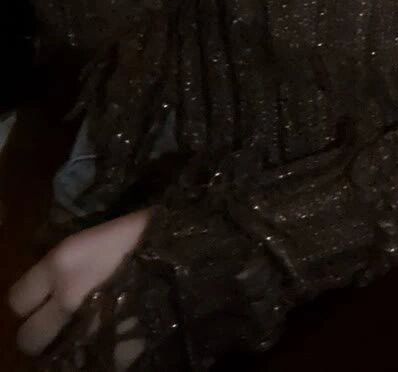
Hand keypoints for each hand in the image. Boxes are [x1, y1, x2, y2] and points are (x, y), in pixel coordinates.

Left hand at [8, 208, 150, 363]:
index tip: (43, 301)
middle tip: (63, 325)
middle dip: (42, 334)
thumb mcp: (101, 237)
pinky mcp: (113, 348)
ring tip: (89, 334)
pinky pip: (89, 362)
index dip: (29, 303)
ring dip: (69, 348)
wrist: (188, 249)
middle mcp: (67, 297)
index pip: (17, 299)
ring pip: (57, 358)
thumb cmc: (146, 231)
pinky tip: (113, 339)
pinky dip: (98, 355)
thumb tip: (56, 286)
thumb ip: (74, 264)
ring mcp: (89, 326)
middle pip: (27, 339)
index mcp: (63, 262)